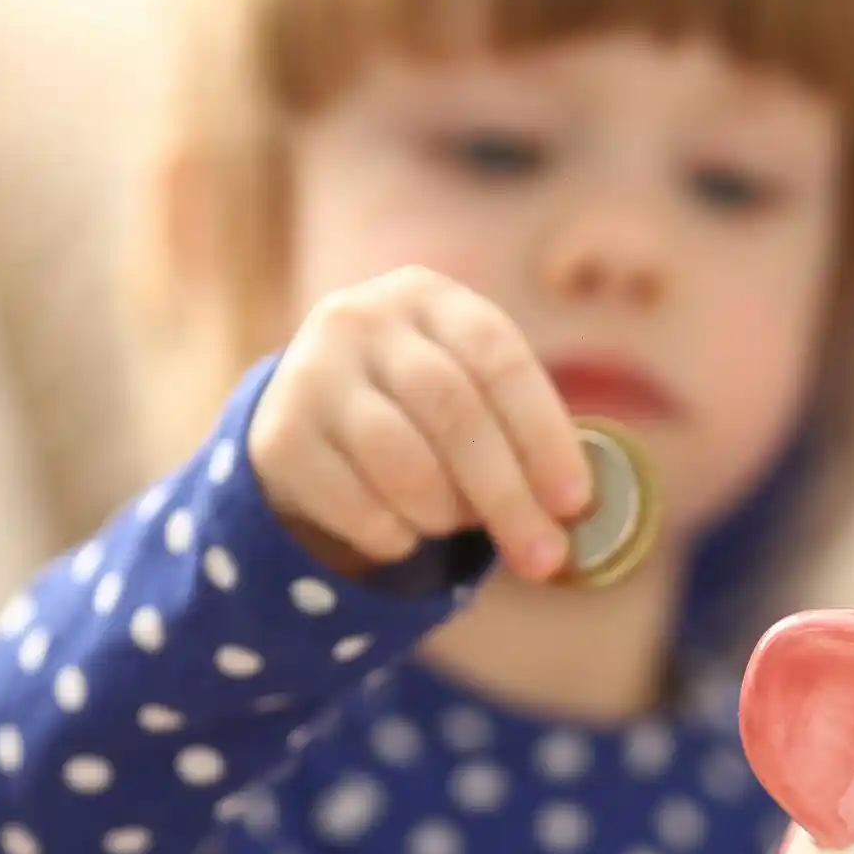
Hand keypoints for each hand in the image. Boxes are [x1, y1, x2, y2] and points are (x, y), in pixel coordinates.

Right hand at [249, 265, 594, 581]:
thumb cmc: (419, 411)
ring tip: (452, 524)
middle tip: (543, 557)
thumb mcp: (470, 393)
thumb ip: (519, 435)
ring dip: (445, 513)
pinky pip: (356, 505)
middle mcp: (362, 319)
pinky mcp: (278, 437)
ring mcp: (311, 374)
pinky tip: (402, 534)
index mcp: (429, 296)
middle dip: (507, 495)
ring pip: (402, 462)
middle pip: (453, 410)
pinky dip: (395, 537)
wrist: (309, 419)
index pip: (499, 358)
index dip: (544, 434)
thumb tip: (575, 511)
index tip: (575, 503)